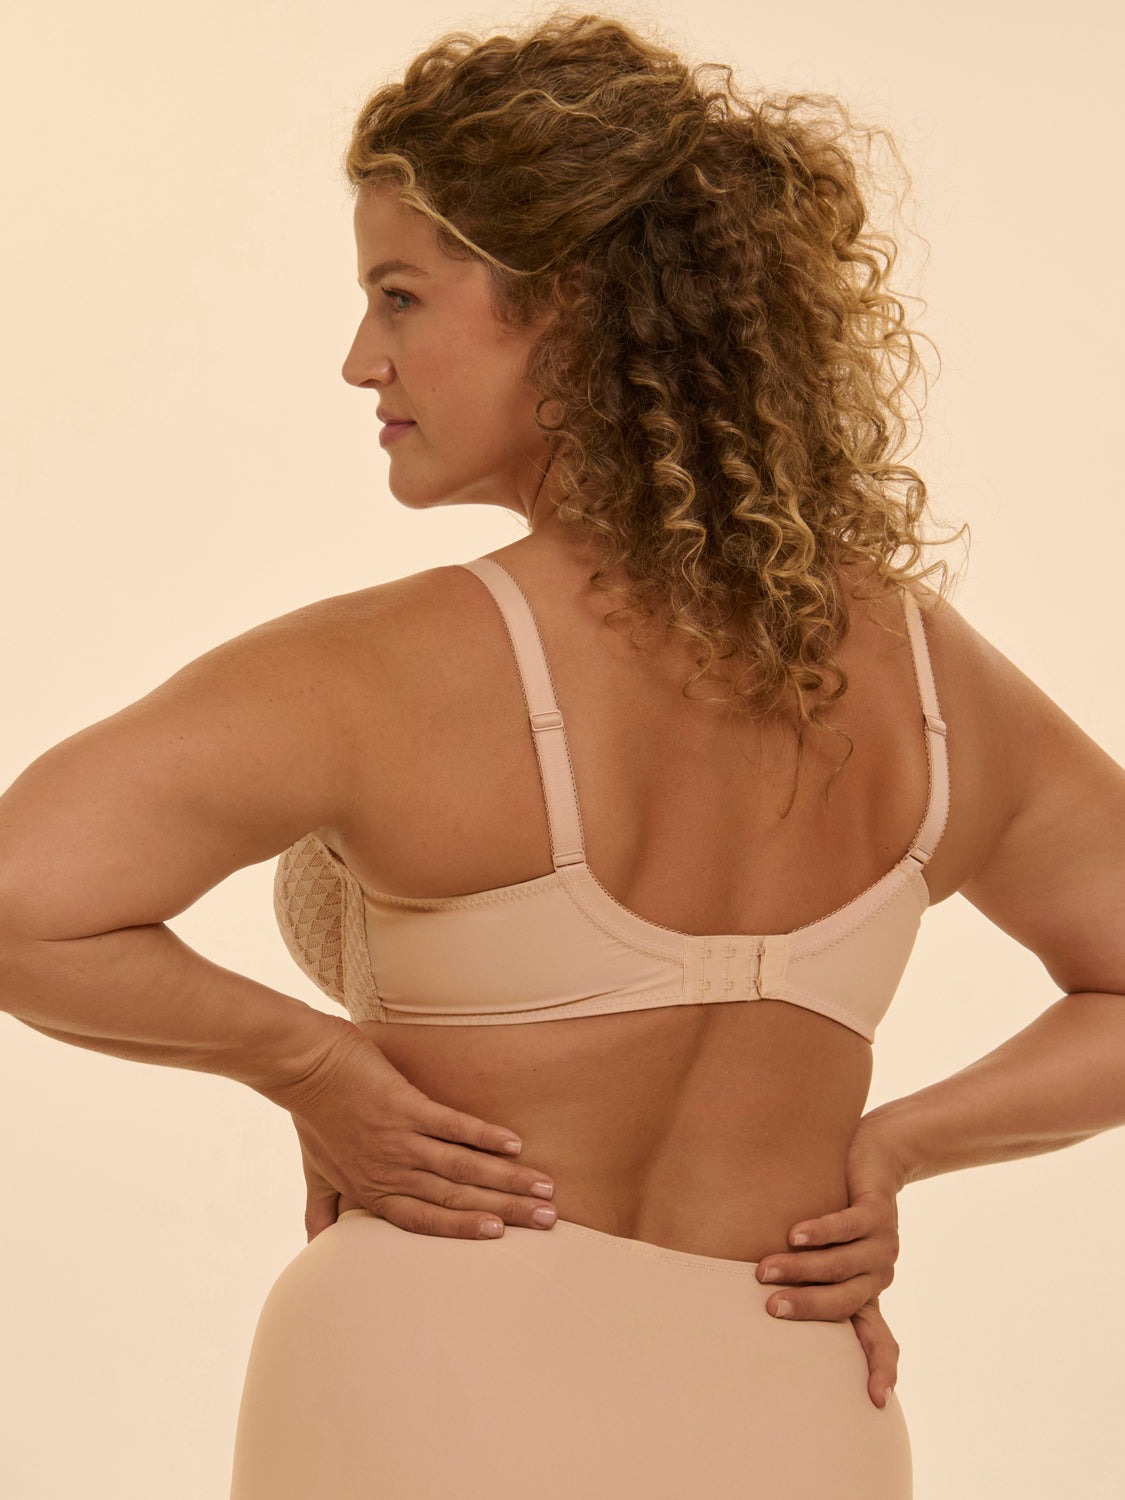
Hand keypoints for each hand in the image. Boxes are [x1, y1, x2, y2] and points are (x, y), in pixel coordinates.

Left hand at [269, 1017, 558, 1243]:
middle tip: (548, 1219)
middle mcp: (391, 1171)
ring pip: (462, 1166)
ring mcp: (399, 1139)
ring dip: (506, 1178)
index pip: (427, 1219)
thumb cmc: (310, 1118)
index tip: (503, 1235)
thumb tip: (315, 1246)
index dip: (465, 1228)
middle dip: (505, 1210)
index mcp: (374, 1190)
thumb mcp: (314, 1172)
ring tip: (544, 1186)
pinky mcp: (404, 1105)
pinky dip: (483, 1135)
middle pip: (456, 1197)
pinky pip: (451, 1125)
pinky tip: (514, 1143)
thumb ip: (322, 1210)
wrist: (302, 1066)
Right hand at [754, 1117, 910, 1408]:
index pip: (879, 1339)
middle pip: (844, 1302)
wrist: (875, 1160)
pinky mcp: (878, 1212)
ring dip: (800, 1267)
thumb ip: (811, 1281)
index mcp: (868, 1291)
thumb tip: (757, 1309)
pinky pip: (846, 1227)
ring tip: (765, 1266)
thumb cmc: (839, 1209)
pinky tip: (795, 1233)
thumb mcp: (828, 1252)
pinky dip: (820, 1232)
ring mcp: (883, 1243)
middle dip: (805, 1307)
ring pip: (840, 1265)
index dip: (879, 1368)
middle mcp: (879, 1273)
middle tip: (768, 1307)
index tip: (876, 1401)